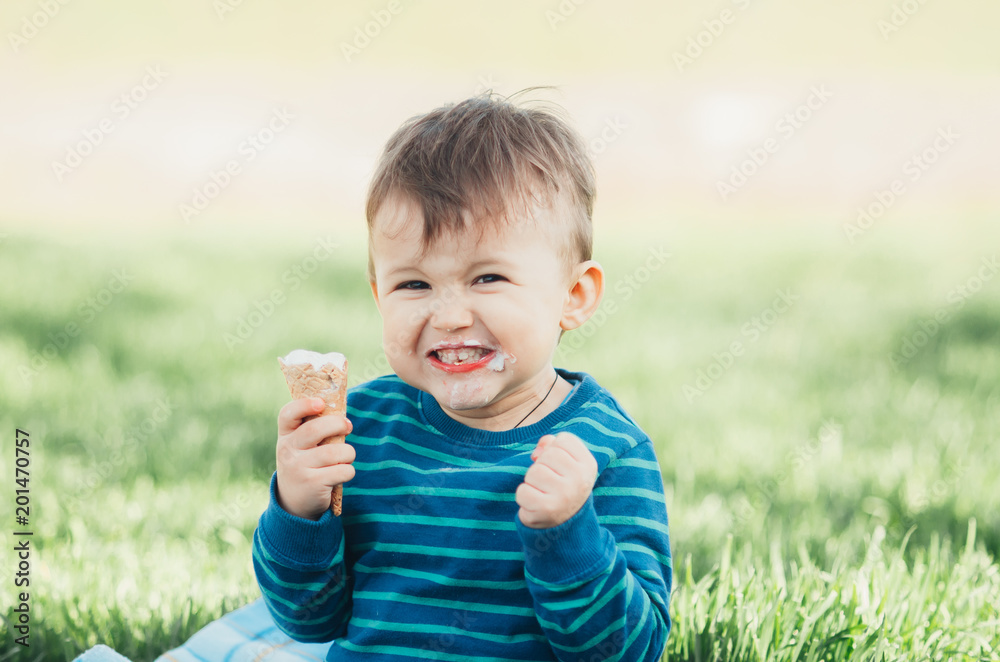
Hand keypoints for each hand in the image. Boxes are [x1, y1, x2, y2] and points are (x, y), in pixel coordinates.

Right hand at [275, 397, 355, 520]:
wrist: (294, 502)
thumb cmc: (305, 464)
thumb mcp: (300, 446)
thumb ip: (314, 429)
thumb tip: (342, 417)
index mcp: (286, 435)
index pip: (288, 414)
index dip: (304, 405)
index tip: (321, 404)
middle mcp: (288, 450)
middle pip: (315, 429)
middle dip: (338, 424)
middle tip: (347, 426)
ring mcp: (298, 468)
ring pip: (334, 452)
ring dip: (349, 452)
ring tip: (347, 456)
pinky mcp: (313, 483)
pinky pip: (342, 471)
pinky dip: (349, 471)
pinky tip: (343, 473)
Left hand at [516, 432, 597, 528]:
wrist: (565, 522)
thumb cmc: (562, 484)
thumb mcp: (566, 462)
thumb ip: (552, 445)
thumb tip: (537, 452)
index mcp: (588, 464)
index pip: (563, 440)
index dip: (555, 449)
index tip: (559, 465)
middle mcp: (580, 480)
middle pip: (548, 454)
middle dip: (542, 465)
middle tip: (549, 482)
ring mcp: (565, 495)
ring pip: (533, 472)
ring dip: (531, 481)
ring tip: (543, 492)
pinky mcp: (547, 509)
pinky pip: (522, 491)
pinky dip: (524, 497)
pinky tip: (535, 504)